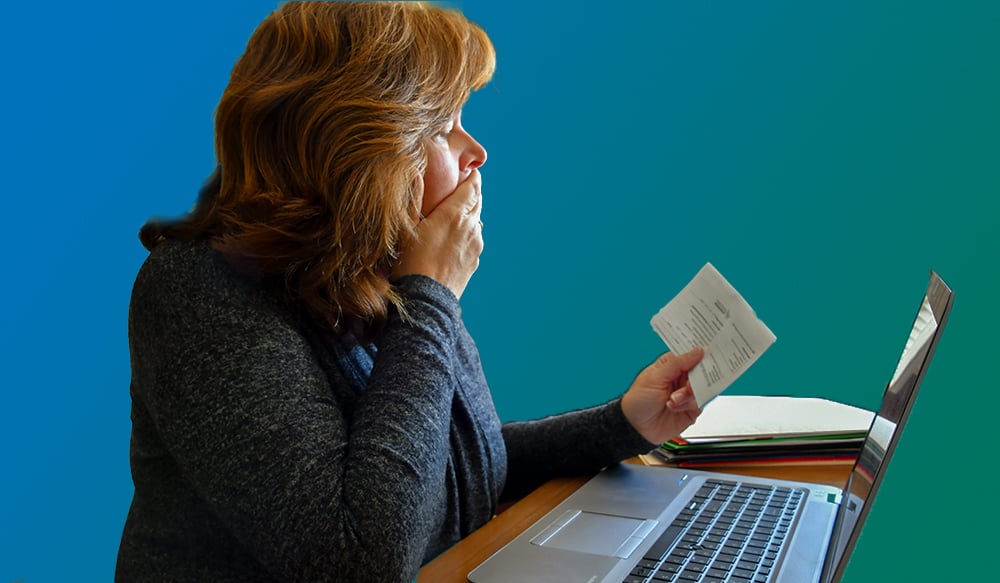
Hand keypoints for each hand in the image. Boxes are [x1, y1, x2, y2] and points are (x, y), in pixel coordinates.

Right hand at [392, 170, 483, 298]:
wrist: (425, 299)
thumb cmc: (409, 262)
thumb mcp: (406, 227)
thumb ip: (413, 198)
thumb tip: (415, 172)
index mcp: (454, 214)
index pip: (472, 187)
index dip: (472, 177)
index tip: (470, 171)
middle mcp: (471, 227)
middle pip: (477, 202)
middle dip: (472, 192)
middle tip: (465, 186)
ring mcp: (476, 245)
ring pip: (477, 222)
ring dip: (470, 214)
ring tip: (457, 212)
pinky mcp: (475, 261)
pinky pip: (475, 240)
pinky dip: (469, 233)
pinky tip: (456, 238)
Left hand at [620, 347, 704, 444]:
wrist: (637, 428)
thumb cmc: (638, 400)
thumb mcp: (655, 377)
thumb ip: (677, 363)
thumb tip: (697, 351)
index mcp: (671, 365)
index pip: (690, 354)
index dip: (700, 352)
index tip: (708, 352)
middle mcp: (681, 378)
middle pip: (701, 371)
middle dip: (696, 378)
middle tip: (687, 384)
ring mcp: (687, 393)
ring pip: (702, 388)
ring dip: (688, 394)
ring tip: (672, 400)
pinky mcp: (692, 408)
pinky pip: (701, 403)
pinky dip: (688, 404)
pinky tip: (675, 407)